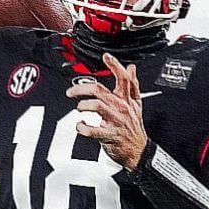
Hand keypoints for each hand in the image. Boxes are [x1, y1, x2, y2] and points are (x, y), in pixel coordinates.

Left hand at [66, 53, 148, 169]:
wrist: (138, 151)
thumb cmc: (134, 127)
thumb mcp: (137, 104)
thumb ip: (133, 85)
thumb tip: (132, 68)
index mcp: (127, 99)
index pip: (124, 78)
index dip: (115, 65)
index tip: (105, 56)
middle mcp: (121, 107)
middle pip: (100, 90)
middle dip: (82, 88)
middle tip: (71, 91)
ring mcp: (116, 121)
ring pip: (97, 106)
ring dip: (83, 105)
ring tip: (79, 107)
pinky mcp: (109, 135)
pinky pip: (93, 130)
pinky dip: (82, 127)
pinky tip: (80, 125)